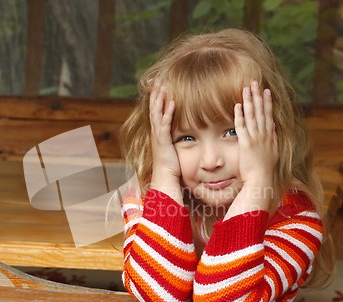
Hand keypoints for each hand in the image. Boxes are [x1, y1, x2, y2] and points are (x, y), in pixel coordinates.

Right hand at [149, 82, 182, 201]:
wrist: (166, 182)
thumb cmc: (172, 169)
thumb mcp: (175, 151)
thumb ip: (179, 142)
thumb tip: (187, 137)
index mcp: (160, 134)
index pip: (158, 112)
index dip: (158, 99)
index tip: (161, 86)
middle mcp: (157, 133)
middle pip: (154, 109)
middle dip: (156, 94)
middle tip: (158, 80)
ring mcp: (159, 137)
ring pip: (157, 114)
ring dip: (160, 99)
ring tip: (162, 86)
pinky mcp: (163, 142)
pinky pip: (165, 125)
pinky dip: (167, 113)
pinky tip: (172, 103)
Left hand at [234, 81, 277, 186]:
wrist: (262, 180)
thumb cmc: (265, 172)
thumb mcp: (272, 154)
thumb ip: (271, 142)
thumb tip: (271, 134)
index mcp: (271, 137)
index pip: (268, 115)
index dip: (267, 102)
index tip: (266, 91)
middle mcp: (265, 135)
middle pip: (261, 111)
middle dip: (258, 96)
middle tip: (255, 82)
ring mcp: (256, 138)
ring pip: (252, 115)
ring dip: (250, 101)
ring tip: (247, 88)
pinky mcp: (246, 144)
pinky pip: (242, 126)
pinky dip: (240, 115)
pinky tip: (238, 105)